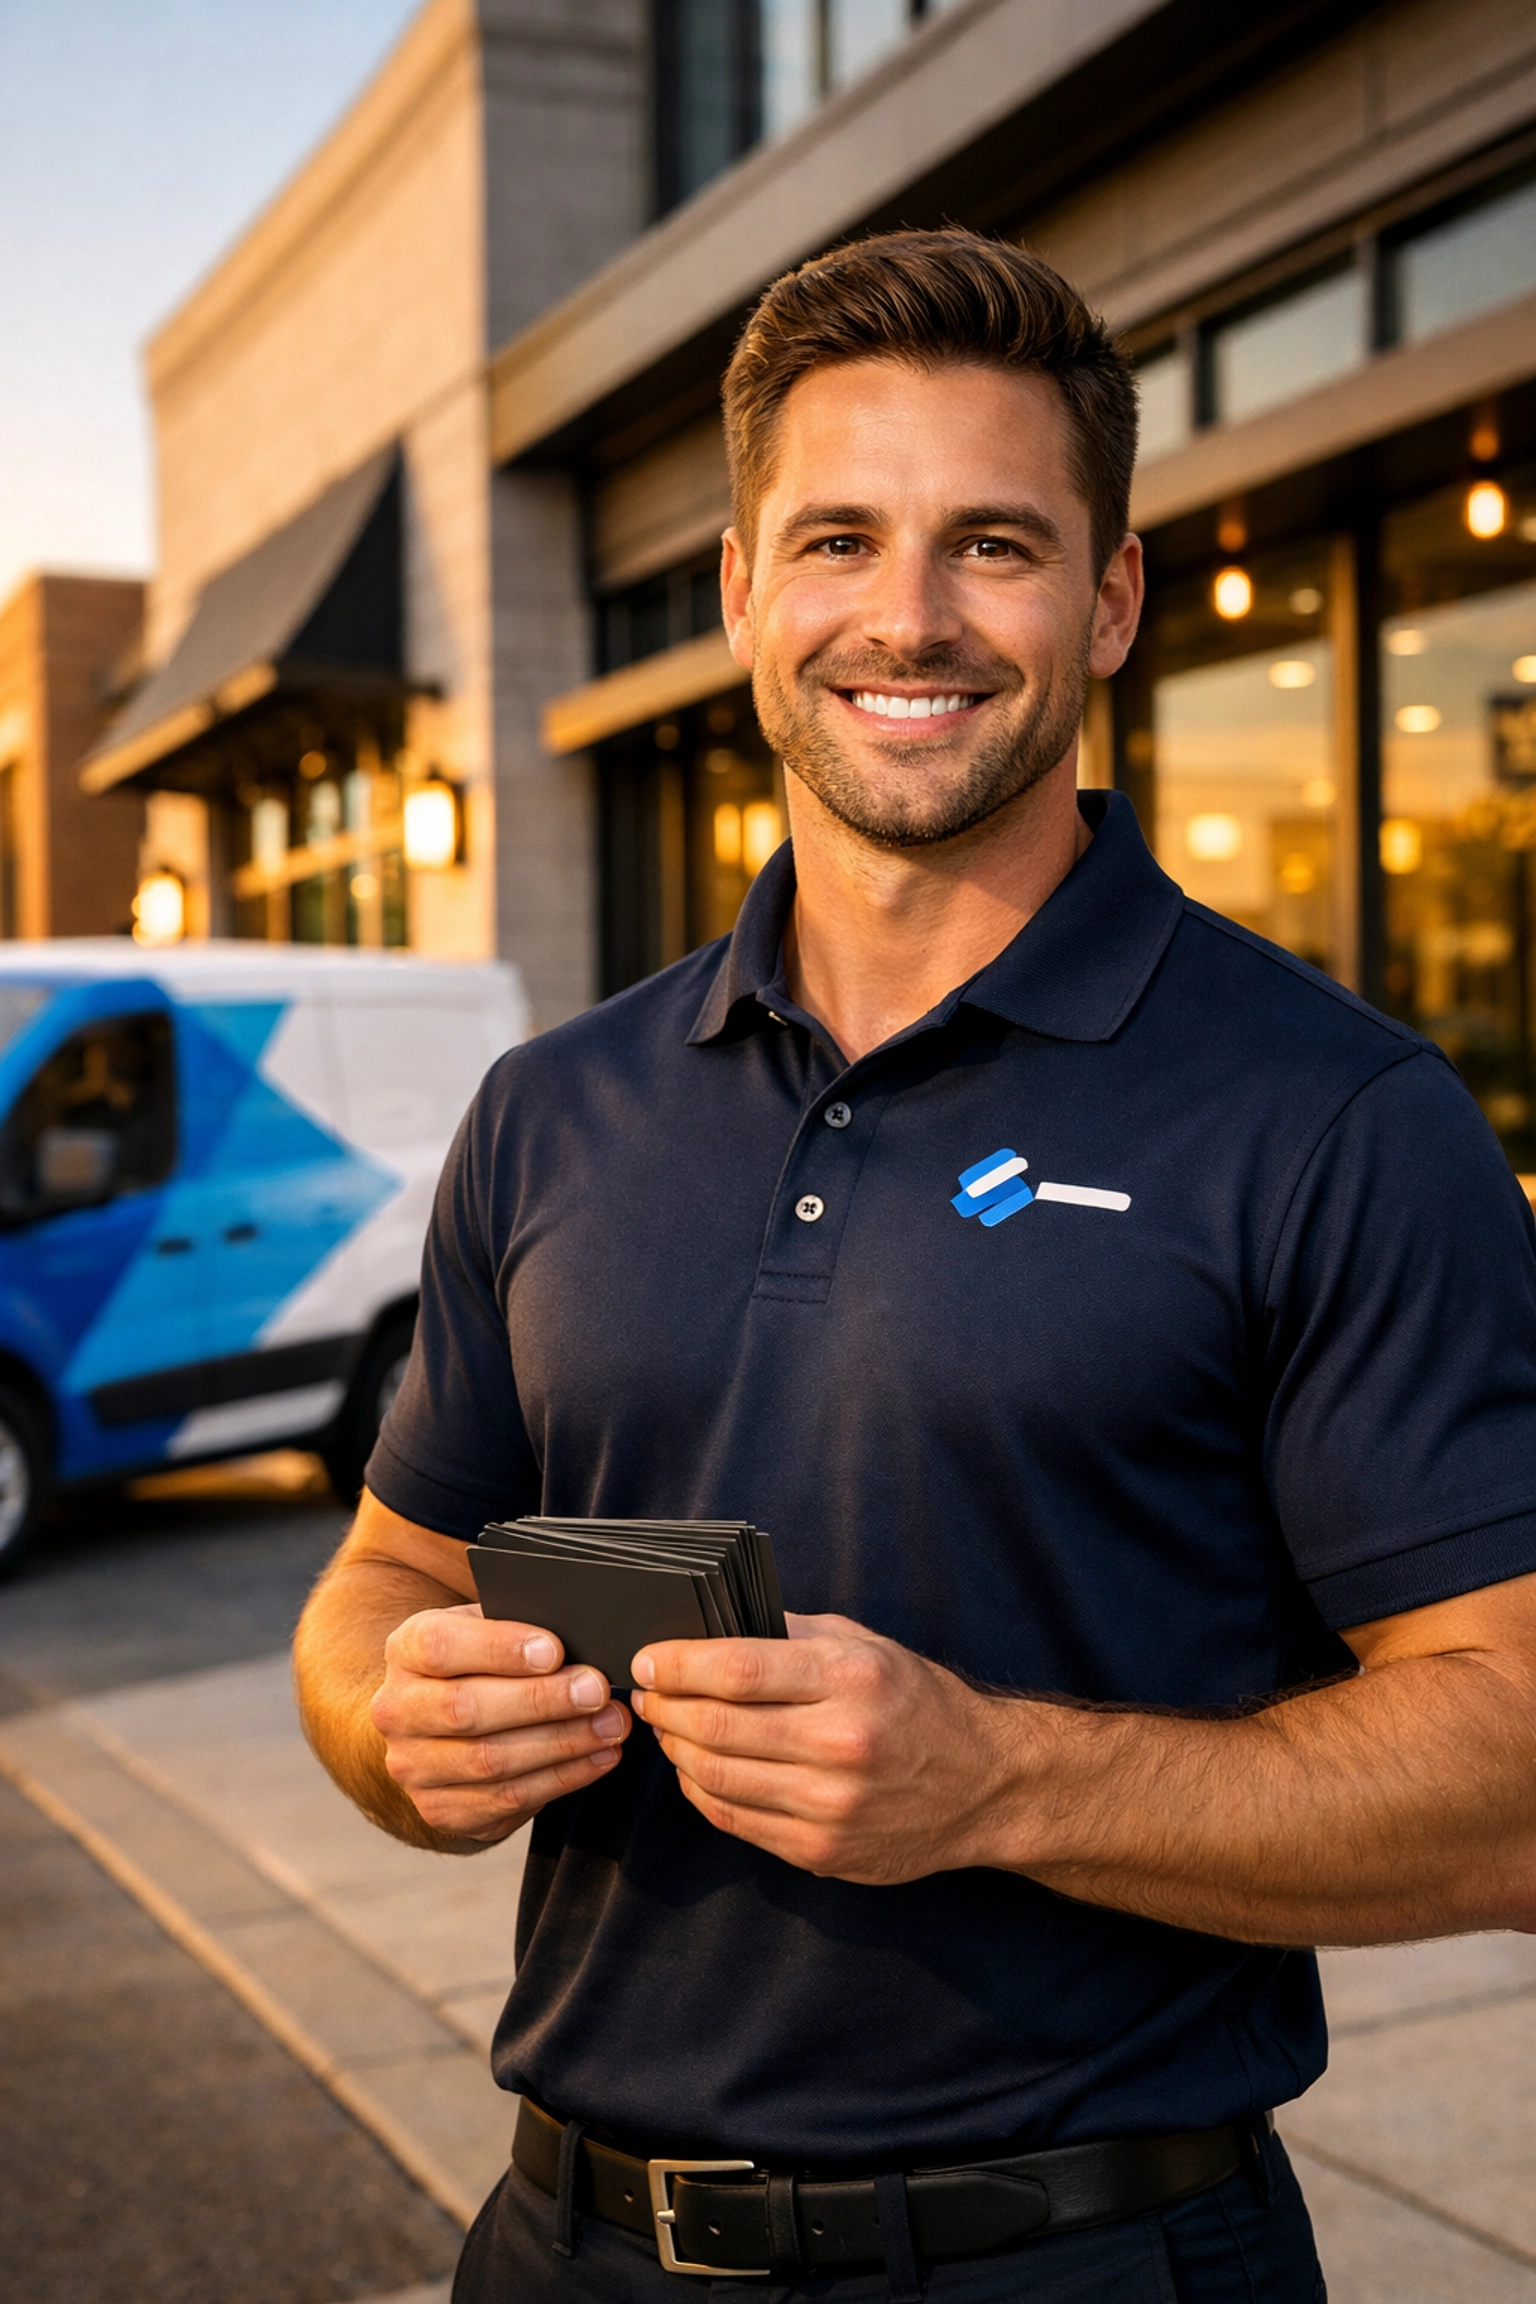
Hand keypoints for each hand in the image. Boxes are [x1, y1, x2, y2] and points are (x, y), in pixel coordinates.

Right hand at [370, 1603, 630, 1844]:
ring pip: (490, 1761)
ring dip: (562, 1744)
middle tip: (596, 1690)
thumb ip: (515, 1626)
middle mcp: (398, 1711)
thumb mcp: (483, 1630)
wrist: (438, 1729)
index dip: (499, 1649)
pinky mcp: (441, 1810)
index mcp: (406, 1651)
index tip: (554, 1650)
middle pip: (465, 1709)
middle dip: (541, 1700)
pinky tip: (599, 1756)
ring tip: (611, 1725)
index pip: (440, 1647)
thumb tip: (579, 1632)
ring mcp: (414, 1767)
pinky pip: (507, 1799)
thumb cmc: (477, 1664)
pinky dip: (562, 1778)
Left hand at [630, 1613, 1023, 1882]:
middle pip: (717, 1727)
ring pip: (716, 1778)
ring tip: (669, 1727)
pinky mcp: (821, 1852)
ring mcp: (830, 1806)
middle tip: (648, 1694)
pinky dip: (702, 1791)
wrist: (984, 1785)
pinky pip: (735, 1820)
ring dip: (677, 1749)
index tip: (648, 1660)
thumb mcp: (866, 1646)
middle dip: (666, 1707)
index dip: (678, 1665)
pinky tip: (698, 1768)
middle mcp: (841, 1744)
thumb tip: (711, 1626)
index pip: (738, 1670)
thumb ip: (790, 1633)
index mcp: (852, 1680)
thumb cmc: (919, 1704)